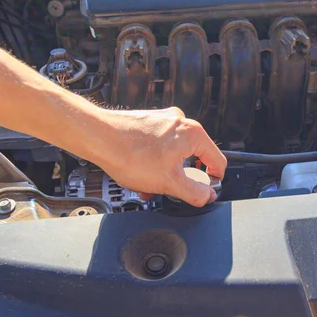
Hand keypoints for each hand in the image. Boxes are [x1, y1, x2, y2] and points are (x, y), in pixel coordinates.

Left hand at [95, 107, 226, 206]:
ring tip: (148, 184)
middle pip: (194, 157)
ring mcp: (163, 120)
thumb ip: (195, 192)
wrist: (97, 137)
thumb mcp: (169, 183)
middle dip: (182, 178)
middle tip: (169, 189)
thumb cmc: (129, 154)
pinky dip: (154, 162)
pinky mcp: (148, 123)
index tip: (204, 191)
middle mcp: (180, 121)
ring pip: (174, 154)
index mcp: (193, 133)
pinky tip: (140, 173)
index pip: (218, 161)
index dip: (213, 181)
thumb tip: (207, 196)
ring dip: (165, 172)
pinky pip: (160, 147)